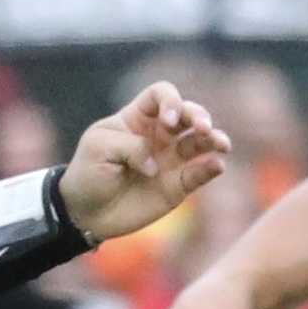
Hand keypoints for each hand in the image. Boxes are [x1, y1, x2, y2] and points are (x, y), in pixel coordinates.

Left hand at [54, 81, 233, 243]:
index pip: (161, 94)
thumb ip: (130, 147)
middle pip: (189, 113)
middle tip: (203, 128)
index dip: (170, 100)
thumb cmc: (88, 174)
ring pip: (202, 141)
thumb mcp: (99, 149)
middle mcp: (159, 134)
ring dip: (215, 139)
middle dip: (199, 116)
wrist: (85, 214)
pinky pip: (200, 172)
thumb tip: (157, 165)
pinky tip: (216, 165)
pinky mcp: (178, 185)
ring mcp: (171, 159)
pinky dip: (211, 167)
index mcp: (137, 118)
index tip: (167, 120)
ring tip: (222, 144)